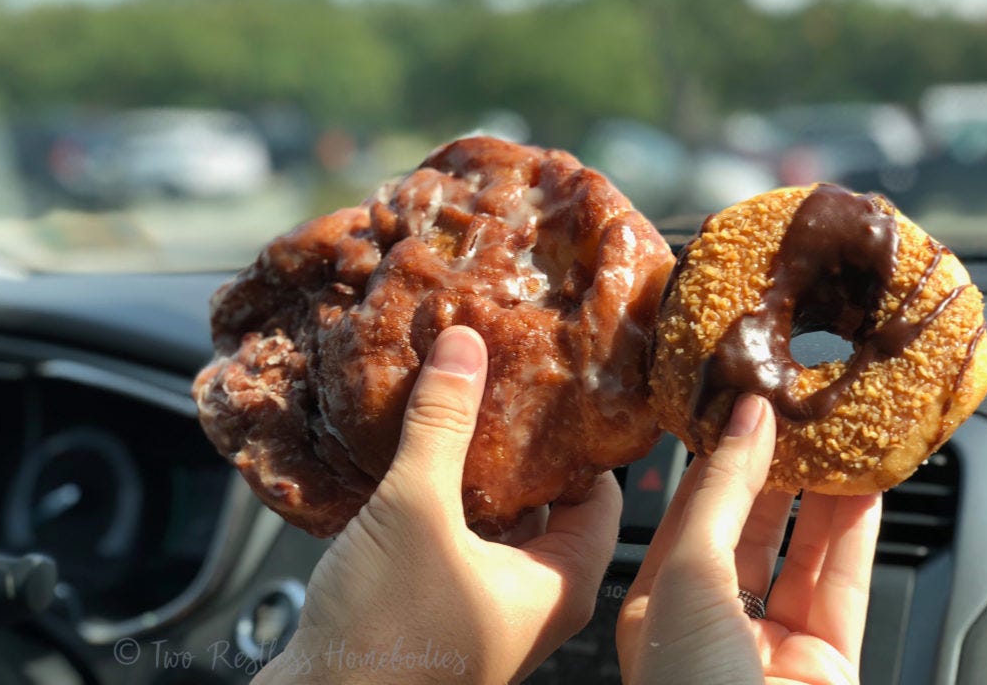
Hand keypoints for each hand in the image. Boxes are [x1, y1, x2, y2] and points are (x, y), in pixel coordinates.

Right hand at [255, 325, 622, 683]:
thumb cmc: (385, 639)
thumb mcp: (418, 511)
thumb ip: (441, 425)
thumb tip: (465, 347)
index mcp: (558, 584)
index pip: (600, 493)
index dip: (580, 438)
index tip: (558, 387)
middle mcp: (531, 601)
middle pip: (545, 501)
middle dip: (520, 445)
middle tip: (503, 386)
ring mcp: (483, 608)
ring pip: (494, 520)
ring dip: (474, 470)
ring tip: (457, 408)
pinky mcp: (439, 610)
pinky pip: (455, 539)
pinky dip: (441, 500)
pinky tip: (415, 459)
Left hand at [616, 394, 881, 684]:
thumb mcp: (687, 575)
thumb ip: (720, 494)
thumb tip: (746, 419)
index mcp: (656, 607)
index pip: (687, 516)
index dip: (715, 462)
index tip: (739, 410)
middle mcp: (710, 626)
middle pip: (746, 531)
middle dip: (771, 475)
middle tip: (791, 418)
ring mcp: (770, 648)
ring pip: (799, 556)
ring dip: (819, 499)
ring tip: (831, 441)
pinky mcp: (826, 665)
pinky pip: (842, 588)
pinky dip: (854, 539)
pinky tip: (863, 493)